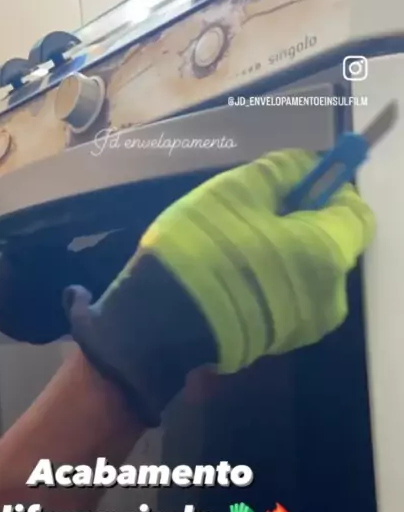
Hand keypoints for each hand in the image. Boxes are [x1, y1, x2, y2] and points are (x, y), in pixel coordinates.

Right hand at [65, 150, 374, 424]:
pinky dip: (270, 280)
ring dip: (283, 251)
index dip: (327, 190)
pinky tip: (231, 274)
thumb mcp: (237, 190)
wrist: (156, 323)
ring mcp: (305, 325)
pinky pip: (288, 297)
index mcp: (326, 254)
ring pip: (307, 272)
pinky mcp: (279, 342)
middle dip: (299, 222)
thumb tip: (303, 169)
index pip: (354, 211)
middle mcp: (328, 295)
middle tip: (252, 212)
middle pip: (330, 243)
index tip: (292, 184)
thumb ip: (282, 172)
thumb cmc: (201, 248)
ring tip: (235, 245)